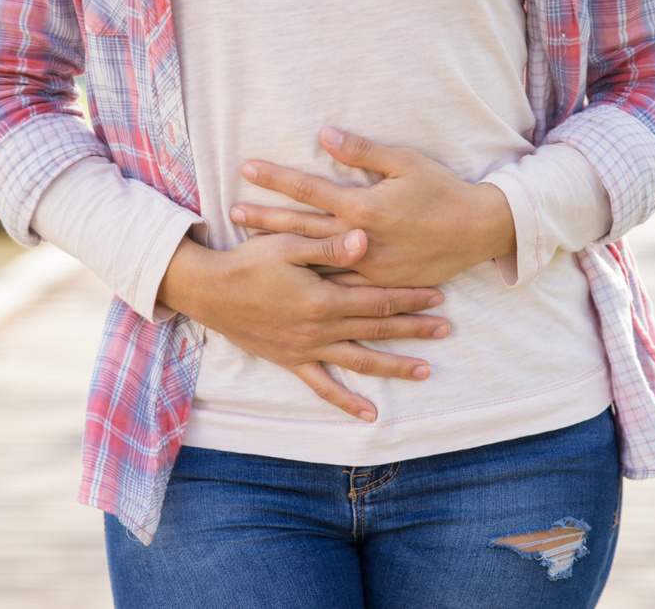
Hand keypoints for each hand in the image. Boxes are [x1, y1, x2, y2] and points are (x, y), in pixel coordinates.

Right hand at [158, 230, 449, 421]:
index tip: (438, 295)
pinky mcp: (291, 361)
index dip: (410, 297)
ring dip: (394, 366)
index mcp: (323, 298)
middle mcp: (320, 329)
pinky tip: (369, 414)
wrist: (208, 291)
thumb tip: (365, 239)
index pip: (378, 299)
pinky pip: (323, 386)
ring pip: (360, 361)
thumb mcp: (287, 244)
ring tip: (425, 371)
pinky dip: (346, 401)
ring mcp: (307, 349)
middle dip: (414, 329)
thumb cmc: (247, 262)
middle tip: (446, 329)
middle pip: (377, 330)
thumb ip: (328, 245)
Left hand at [231, 127, 516, 286]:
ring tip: (250, 247)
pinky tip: (290, 279)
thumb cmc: (442, 191)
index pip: (309, 189)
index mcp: (363, 207)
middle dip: (265, 219)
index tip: (247, 169)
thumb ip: (362, 151)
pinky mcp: (379, 284)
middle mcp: (360, 240)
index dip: (276, 177)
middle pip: (302, 228)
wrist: (476, 232)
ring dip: (282, 252)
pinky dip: (312, 280)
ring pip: (315, 260)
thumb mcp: (405, 162)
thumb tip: (325, 134)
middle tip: (234, 214)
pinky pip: (339, 284)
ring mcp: (368, 266)